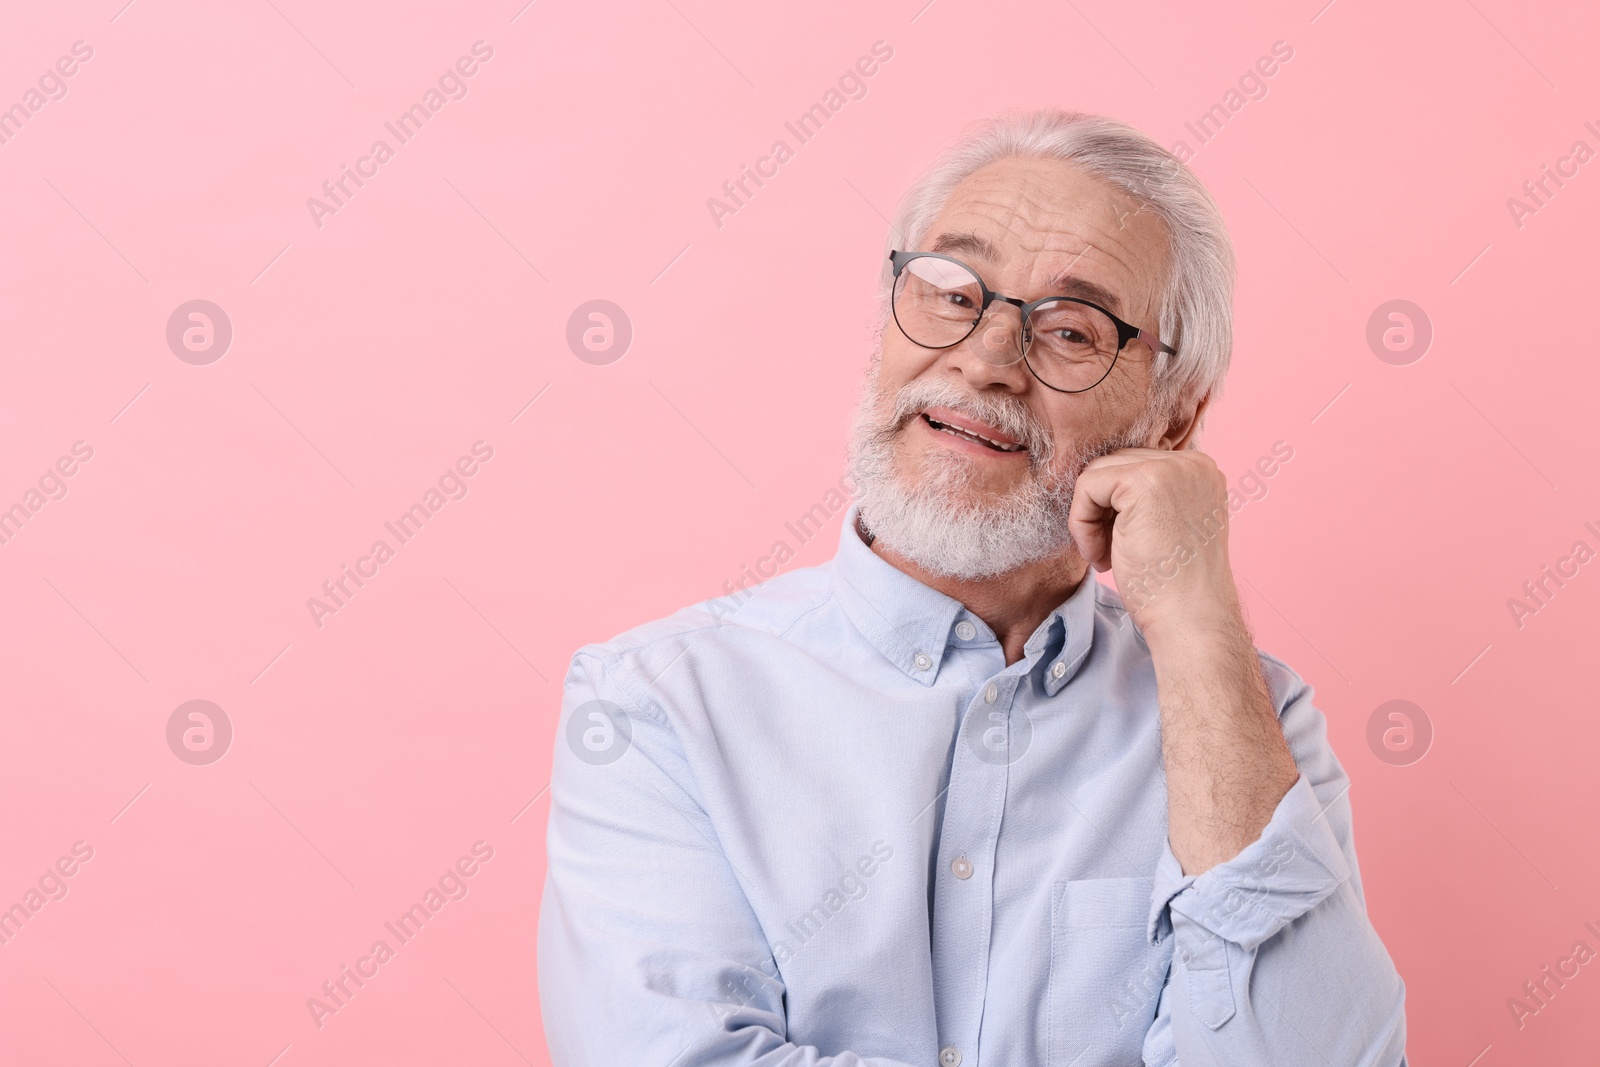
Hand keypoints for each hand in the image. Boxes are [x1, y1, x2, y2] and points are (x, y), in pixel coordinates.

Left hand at [1068, 448, 1240, 640]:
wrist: (1189, 618)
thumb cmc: (1172, 584)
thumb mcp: (1166, 526)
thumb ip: (1146, 497)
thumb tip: (1097, 479)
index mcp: (1200, 471)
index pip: (1135, 466)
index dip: (1117, 507)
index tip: (1124, 545)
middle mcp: (1191, 462)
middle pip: (1114, 465)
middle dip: (1102, 510)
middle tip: (1110, 554)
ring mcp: (1171, 468)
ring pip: (1096, 474)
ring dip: (1089, 518)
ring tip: (1105, 556)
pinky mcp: (1142, 482)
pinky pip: (1086, 487)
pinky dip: (1081, 524)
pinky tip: (1101, 557)